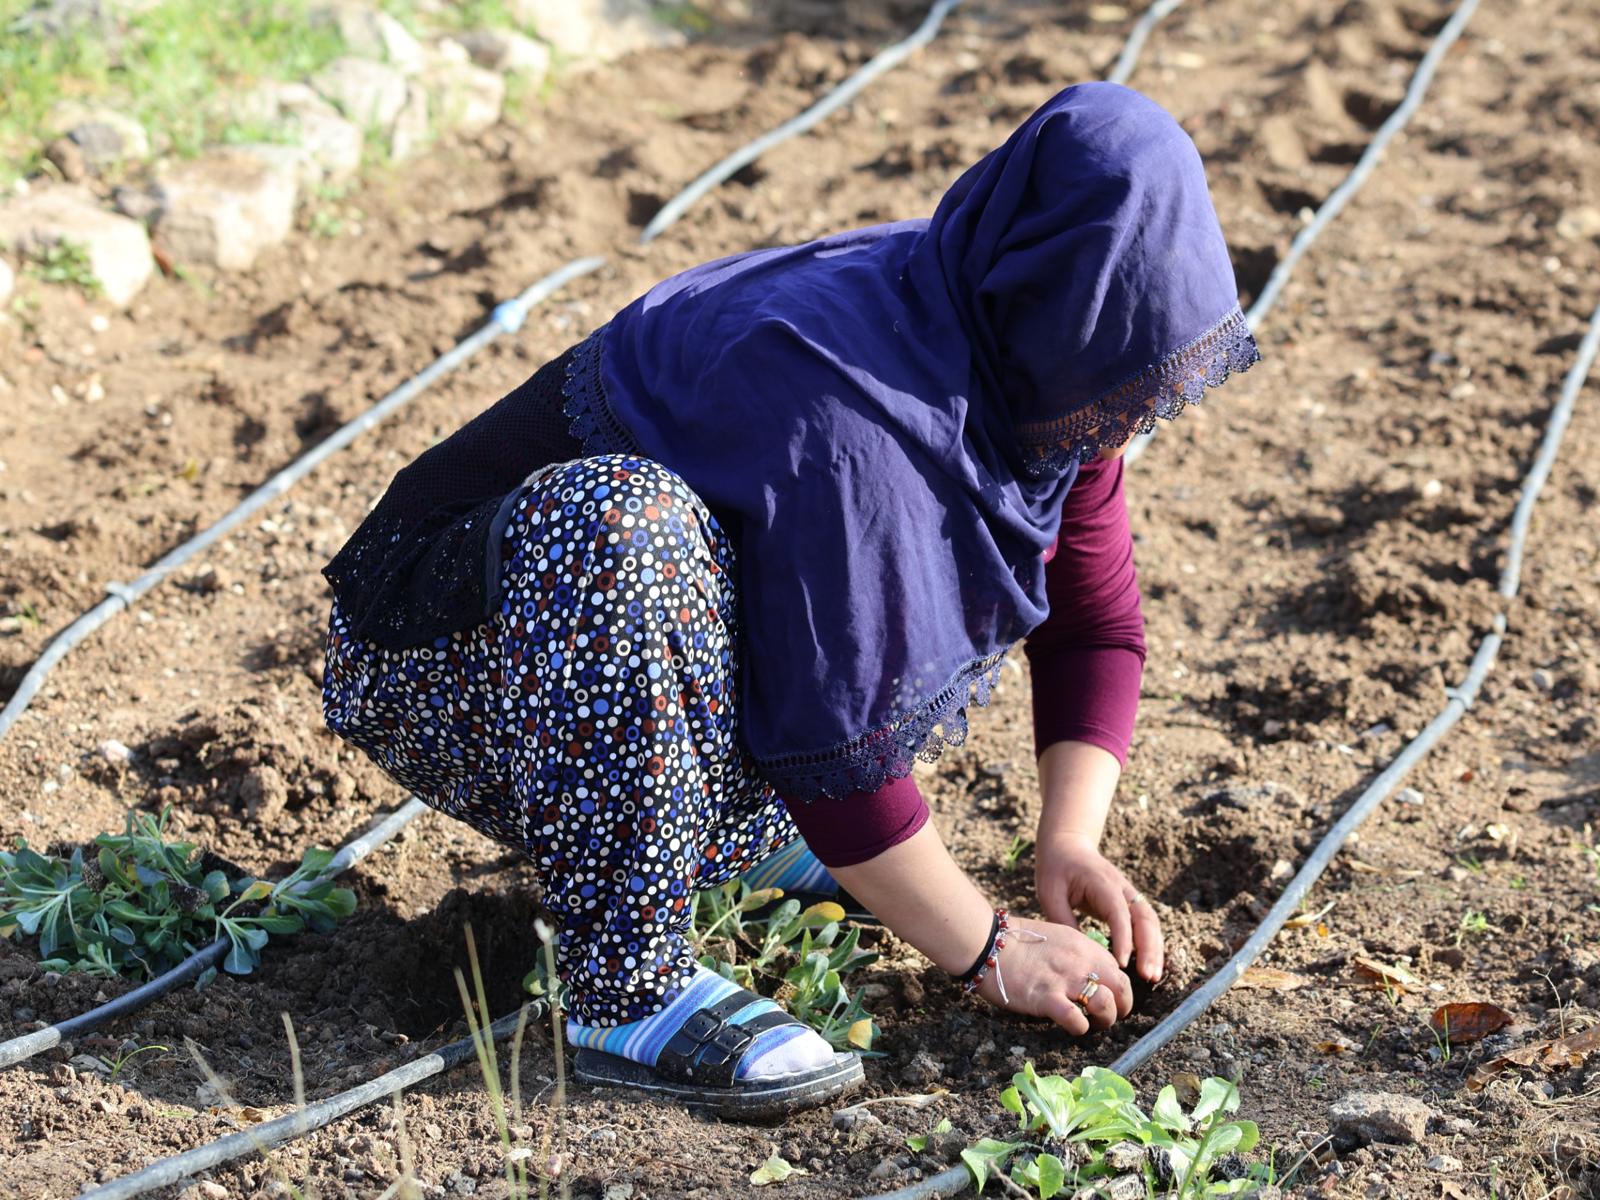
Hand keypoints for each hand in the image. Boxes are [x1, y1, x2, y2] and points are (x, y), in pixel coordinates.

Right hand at [973, 915, 1131, 1033]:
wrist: (987, 942)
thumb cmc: (1014, 941)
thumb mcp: (1055, 937)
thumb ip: (1075, 954)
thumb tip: (1086, 974)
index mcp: (1083, 946)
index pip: (1117, 970)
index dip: (1117, 989)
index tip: (1108, 998)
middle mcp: (1080, 962)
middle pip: (1122, 988)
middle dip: (1121, 1007)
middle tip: (1108, 1017)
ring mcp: (1064, 980)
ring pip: (1106, 1005)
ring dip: (1104, 1020)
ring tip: (1092, 1024)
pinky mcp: (1047, 999)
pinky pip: (1077, 1021)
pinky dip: (1079, 1028)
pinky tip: (1071, 1025)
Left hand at [1035, 833, 1163, 983]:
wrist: (1067, 846)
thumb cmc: (1056, 869)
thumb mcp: (1050, 893)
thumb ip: (1063, 919)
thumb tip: (1079, 951)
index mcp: (1102, 883)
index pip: (1119, 913)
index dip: (1123, 939)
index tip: (1122, 964)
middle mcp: (1122, 888)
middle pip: (1145, 918)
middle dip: (1149, 948)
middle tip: (1148, 977)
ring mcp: (1129, 893)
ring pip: (1150, 921)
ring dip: (1155, 949)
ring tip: (1153, 977)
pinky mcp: (1129, 902)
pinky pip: (1146, 923)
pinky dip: (1151, 943)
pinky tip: (1150, 965)